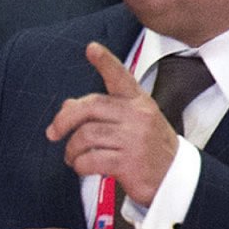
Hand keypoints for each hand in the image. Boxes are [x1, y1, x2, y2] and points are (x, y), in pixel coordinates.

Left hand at [47, 42, 180, 206]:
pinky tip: (83, 167)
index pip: (121, 78)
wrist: (176, 179)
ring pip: (85, 135)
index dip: (106, 62)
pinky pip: (90, 159)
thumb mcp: (131, 125)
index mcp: (139, 103)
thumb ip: (102, 113)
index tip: (92, 48)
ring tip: (72, 156)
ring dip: (71, 149)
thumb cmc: (149, 149)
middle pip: (89, 107)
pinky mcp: (129, 163)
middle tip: (52, 133)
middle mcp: (138, 117)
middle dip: (64, 121)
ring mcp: (134, 139)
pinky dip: (79, 165)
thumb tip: (67, 106)